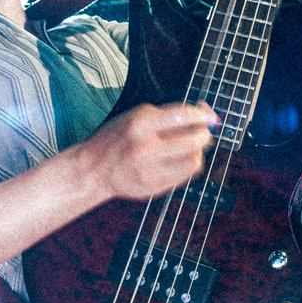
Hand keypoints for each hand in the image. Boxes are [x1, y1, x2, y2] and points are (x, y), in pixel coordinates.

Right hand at [84, 102, 217, 201]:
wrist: (94, 169)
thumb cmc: (117, 138)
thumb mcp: (137, 116)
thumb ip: (170, 114)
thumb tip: (207, 114)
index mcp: (140, 124)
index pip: (185, 116)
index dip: (202, 115)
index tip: (205, 116)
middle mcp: (146, 148)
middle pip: (194, 141)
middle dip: (204, 134)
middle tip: (201, 132)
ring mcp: (150, 171)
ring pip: (194, 162)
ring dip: (197, 152)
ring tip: (188, 148)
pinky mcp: (154, 188)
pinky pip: (185, 176)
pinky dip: (186, 166)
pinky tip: (177, 160)